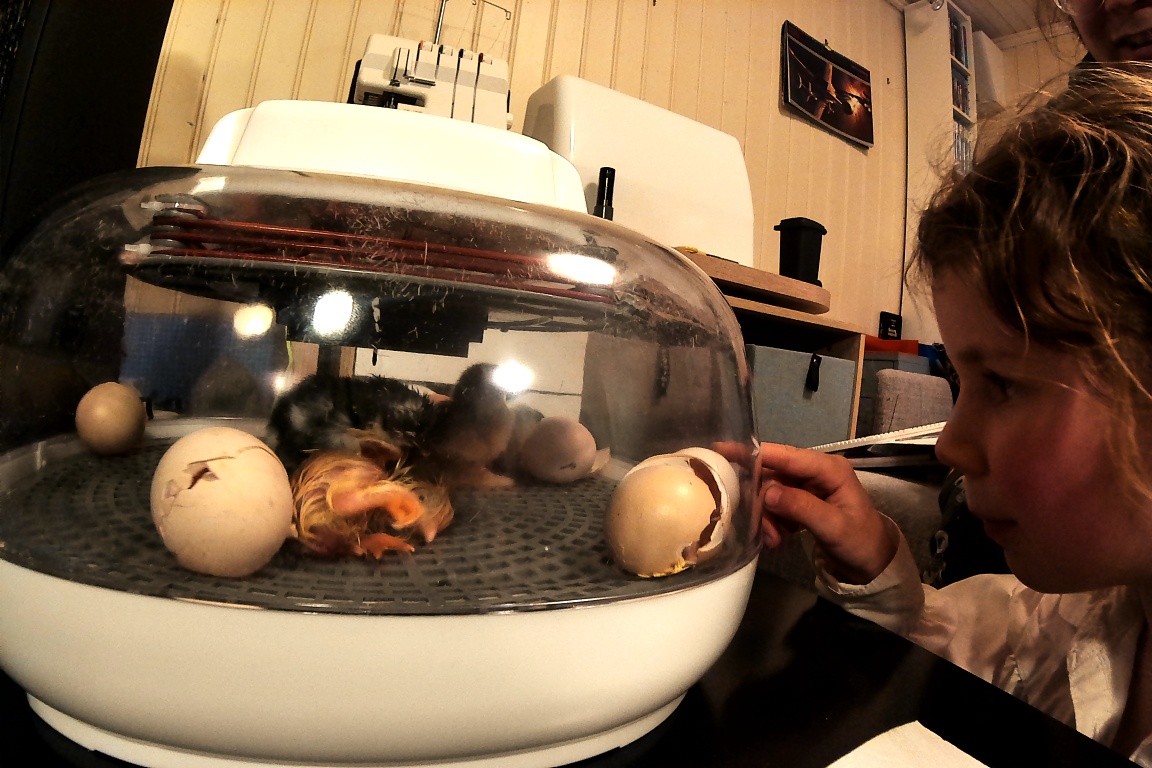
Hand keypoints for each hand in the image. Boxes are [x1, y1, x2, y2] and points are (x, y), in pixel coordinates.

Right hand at [759, 443, 897, 584]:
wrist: (873, 565)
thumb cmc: (860, 542)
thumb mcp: (833, 526)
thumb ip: (801, 507)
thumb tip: (767, 492)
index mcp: (828, 469)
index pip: (784, 455)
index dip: (752, 453)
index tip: (721, 450)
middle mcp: (815, 472)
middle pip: (772, 474)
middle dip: (761, 501)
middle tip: (758, 527)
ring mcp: (807, 487)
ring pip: (770, 493)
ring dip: (766, 517)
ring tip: (773, 541)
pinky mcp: (800, 501)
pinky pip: (775, 506)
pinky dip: (772, 523)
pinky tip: (777, 539)